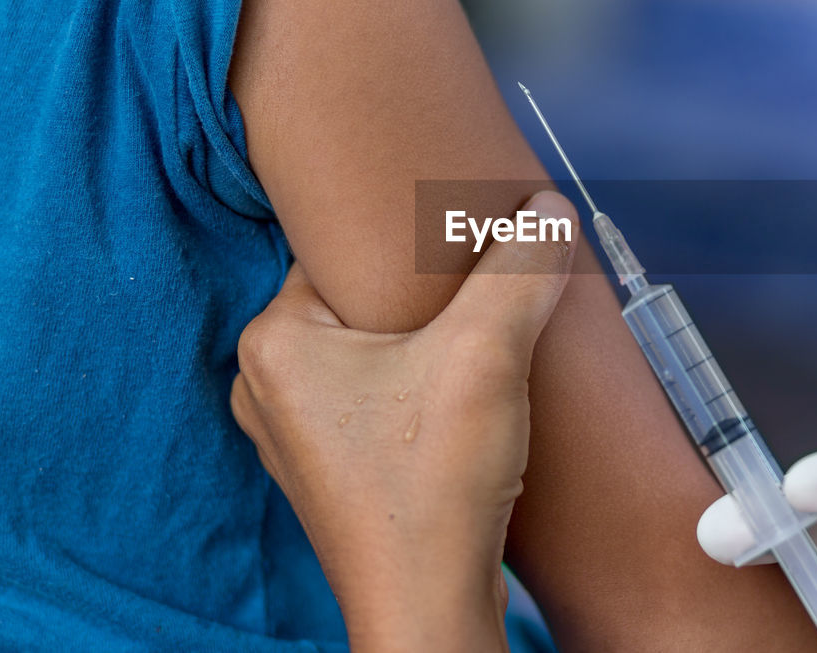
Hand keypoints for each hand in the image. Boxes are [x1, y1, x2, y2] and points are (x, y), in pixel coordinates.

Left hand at [231, 191, 578, 652]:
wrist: (430, 608)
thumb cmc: (433, 490)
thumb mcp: (485, 354)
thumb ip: (518, 270)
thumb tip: (547, 208)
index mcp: (276, 340)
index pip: (340, 247)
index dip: (403, 236)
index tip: (455, 235)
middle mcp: (269, 385)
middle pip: (356, 298)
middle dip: (418, 291)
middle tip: (475, 281)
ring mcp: (297, 434)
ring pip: (368, 350)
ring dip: (421, 341)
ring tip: (473, 336)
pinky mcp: (333, 469)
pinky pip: (372, 396)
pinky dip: (413, 385)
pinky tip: (457, 392)